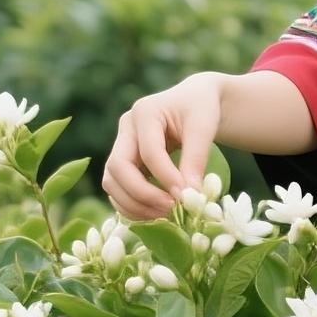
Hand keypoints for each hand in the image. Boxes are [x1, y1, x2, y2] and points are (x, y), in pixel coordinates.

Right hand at [102, 72, 221, 219]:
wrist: (195, 101)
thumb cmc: (201, 108)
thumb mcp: (204, 127)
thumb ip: (196, 158)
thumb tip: (191, 195)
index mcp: (145, 112)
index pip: (149, 152)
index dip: (165, 177)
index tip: (185, 196)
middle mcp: (126, 127)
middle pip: (118, 167)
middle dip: (142, 194)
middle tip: (171, 209)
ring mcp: (121, 144)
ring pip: (111, 182)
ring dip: (134, 204)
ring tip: (165, 215)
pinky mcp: (123, 161)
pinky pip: (117, 188)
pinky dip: (131, 205)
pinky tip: (155, 213)